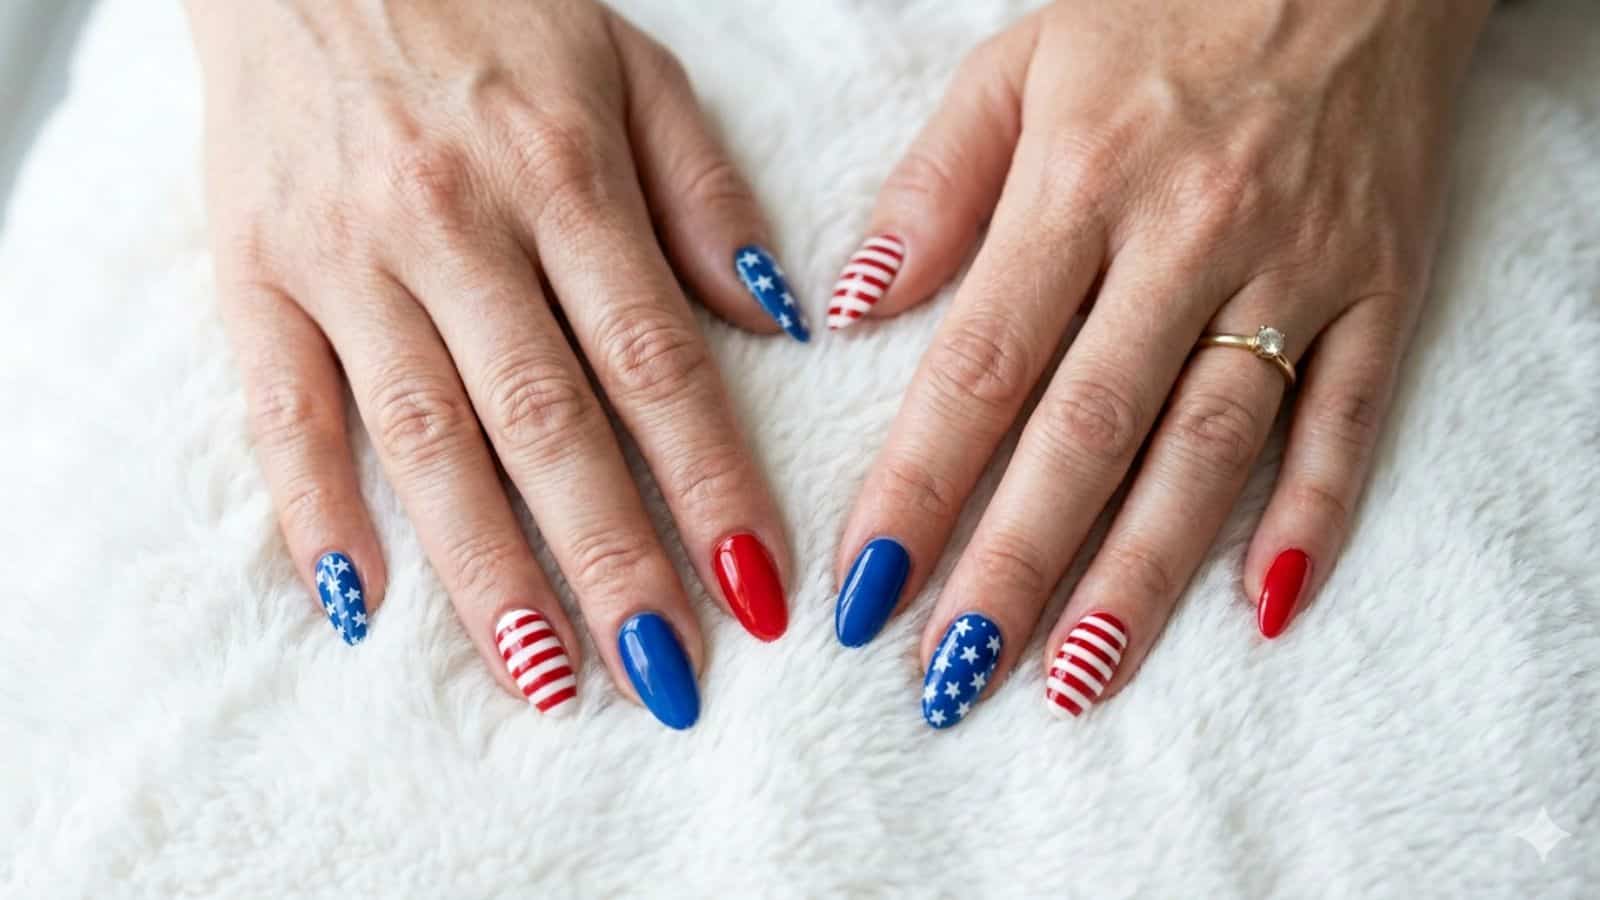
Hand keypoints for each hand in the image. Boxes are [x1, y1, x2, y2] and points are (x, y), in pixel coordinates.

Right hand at [188, 0, 804, 728]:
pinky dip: (316, 511)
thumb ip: (703, 192)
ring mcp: (345, 255)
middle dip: (615, 561)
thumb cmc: (488, 9)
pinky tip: (363, 604)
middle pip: (547, 423)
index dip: (709, 481)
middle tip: (667, 677)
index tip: (758, 584)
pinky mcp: (252, 271)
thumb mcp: (628, 66)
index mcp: (563, 174)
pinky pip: (281, 411)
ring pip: (425, 439)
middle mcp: (454, 224)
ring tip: (546, 678)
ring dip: (488, 571)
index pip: (652, 361)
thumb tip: (777, 319)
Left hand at [829, 0, 1493, 725]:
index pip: (979, 368)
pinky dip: (1314, 517)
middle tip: (952, 678)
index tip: (864, 589)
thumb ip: (935, 187)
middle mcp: (1187, 240)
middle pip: (1086, 434)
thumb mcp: (1019, 61)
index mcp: (1080, 184)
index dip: (916, 489)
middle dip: (1012, 566)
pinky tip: (1264, 610)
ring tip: (1077, 679)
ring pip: (1209, 451)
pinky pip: (1349, 420)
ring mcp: (1294, 272)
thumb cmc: (1163, 7)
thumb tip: (854, 309)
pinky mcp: (1380, 290)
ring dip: (1140, 576)